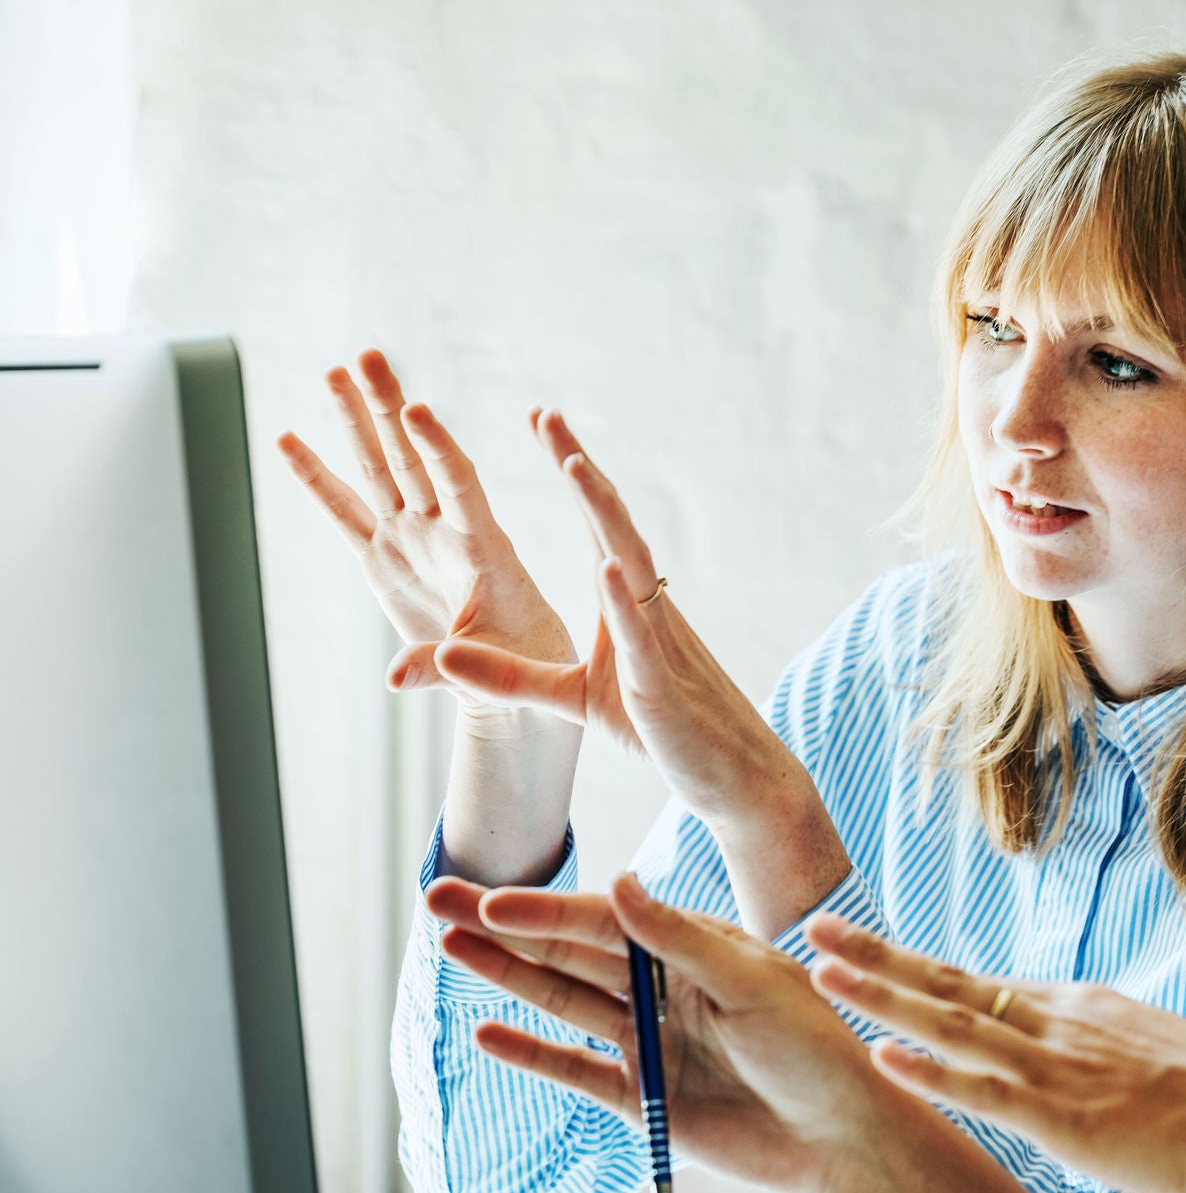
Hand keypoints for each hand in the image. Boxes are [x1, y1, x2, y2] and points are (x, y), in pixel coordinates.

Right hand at [276, 350, 576, 718]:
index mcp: (482, 546)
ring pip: (378, 470)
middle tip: (368, 356)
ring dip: (356, 423)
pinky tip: (288, 440)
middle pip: (412, 458)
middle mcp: (442, 530)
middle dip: (389, 408)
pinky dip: (315, 479)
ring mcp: (409, 538)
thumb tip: (394, 682)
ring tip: (334, 371)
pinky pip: (342, 512)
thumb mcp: (493, 668)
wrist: (512, 673)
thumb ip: (444, 668)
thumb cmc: (521, 662)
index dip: (438, 448)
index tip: (417, 409)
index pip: (459, 484)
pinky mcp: (383, 558)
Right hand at [426, 874, 901, 1192]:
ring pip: (563, 1001)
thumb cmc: (816, 1045)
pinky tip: (486, 1032)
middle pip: (569, 951)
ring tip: (449, 947)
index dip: (546, 911)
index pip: (604, 921)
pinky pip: (576, 1071)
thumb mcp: (753, 982)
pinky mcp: (645, 1098)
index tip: (493, 899)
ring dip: (507, 975)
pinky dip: (531, 1053)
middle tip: (438, 897)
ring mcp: (649, 1041)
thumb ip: (680, 938)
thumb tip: (619, 883)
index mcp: (693, 947)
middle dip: (504, 926)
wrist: (841, 1134)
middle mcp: (664, 987)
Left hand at [427, 410, 814, 833]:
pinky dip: (623, 597)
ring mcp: (659, 640)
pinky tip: (608, 564)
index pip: (597, 524)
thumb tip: (445, 654)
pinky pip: (641, 634)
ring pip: (631, 562)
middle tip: (547, 415)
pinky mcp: (660, 684)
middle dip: (580, 468)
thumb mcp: (572, 699)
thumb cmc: (662, 731)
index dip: (572, 472)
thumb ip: (510, 677)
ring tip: (573, 465)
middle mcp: (647, 606)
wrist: (733, 776)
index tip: (543, 422)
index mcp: (627, 603)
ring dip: (603, 513)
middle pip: (612, 523)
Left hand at [806, 914, 1185, 1192]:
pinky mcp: (1064, 1118)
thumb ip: (1094, 1048)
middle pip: (947, 982)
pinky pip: (985, 1093)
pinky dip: (930, 1075)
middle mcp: (1057, 1022)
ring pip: (951, 1024)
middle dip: (876, 956)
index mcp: (1075, 1007)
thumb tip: (1067, 1055)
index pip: (975, 982)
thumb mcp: (1143, 1051)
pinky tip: (884, 1058)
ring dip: (881, 998)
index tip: (861, 946)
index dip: (911, 965)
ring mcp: (1057, 1067)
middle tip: (814, 925)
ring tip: (822, 973)